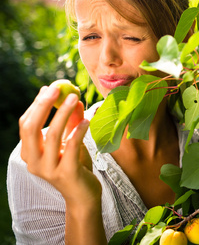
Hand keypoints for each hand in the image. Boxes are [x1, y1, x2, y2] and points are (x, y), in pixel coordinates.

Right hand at [19, 85, 101, 205]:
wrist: (84, 195)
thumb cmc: (76, 166)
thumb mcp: (71, 142)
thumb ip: (71, 122)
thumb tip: (74, 98)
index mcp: (29, 153)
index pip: (26, 125)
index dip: (37, 105)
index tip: (50, 88)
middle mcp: (33, 162)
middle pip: (31, 128)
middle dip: (43, 105)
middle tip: (57, 89)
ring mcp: (48, 169)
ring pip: (51, 135)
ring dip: (63, 114)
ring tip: (74, 98)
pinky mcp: (66, 173)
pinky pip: (71, 147)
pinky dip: (78, 131)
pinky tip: (87, 119)